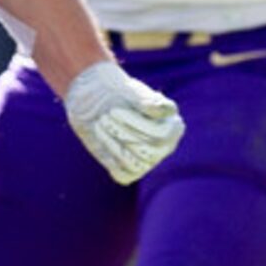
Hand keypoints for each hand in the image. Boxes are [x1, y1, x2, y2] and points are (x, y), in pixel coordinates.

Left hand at [62, 60, 183, 184]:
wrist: (92, 97)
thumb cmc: (116, 90)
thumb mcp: (131, 91)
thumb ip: (148, 100)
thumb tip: (163, 110)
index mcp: (173, 126)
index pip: (162, 135)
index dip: (136, 124)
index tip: (114, 110)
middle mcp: (165, 146)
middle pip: (150, 151)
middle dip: (123, 135)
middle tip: (104, 117)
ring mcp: (147, 159)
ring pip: (137, 165)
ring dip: (114, 145)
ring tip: (100, 124)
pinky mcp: (128, 168)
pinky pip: (124, 175)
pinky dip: (112, 161)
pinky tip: (102, 140)